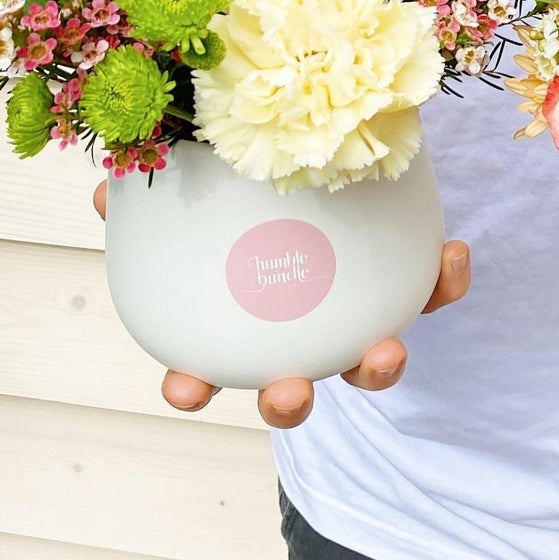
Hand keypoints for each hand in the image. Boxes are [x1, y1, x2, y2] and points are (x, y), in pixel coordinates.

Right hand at [92, 180, 470, 428]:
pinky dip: (443, 282)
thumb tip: (106, 190)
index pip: (208, 367)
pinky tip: (452, 252)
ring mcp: (360, 319)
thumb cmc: (261, 189)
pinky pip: (432, 294)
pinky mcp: (414, 288)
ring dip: (379, 367)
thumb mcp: (205, 182)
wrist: (345, 156)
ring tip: (387, 351)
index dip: (191, 385)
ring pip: (371, 364)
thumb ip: (160, 189)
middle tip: (287, 393)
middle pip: (294, 389)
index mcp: (248, 319)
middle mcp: (305, 334)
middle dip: (288, 403)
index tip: (184, 386)